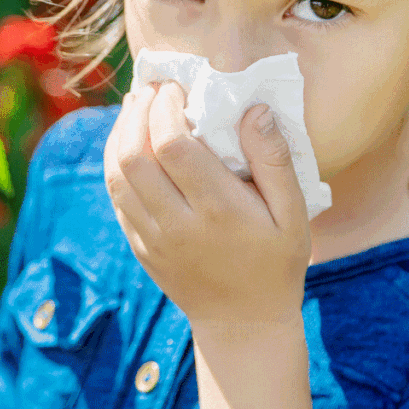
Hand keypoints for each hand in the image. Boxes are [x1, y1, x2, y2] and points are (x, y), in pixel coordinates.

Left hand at [103, 80, 311, 327]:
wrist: (243, 322)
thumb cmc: (276, 260)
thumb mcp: (294, 214)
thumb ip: (274, 160)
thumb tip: (254, 109)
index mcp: (218, 211)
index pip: (173, 146)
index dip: (165, 108)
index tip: (175, 86)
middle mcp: (177, 224)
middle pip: (135, 156)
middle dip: (137, 112)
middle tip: (150, 89)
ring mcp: (152, 238)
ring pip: (116, 175)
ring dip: (119, 133)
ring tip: (135, 106)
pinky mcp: (139, 245)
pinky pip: (115, 196)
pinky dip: (115, 161)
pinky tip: (128, 140)